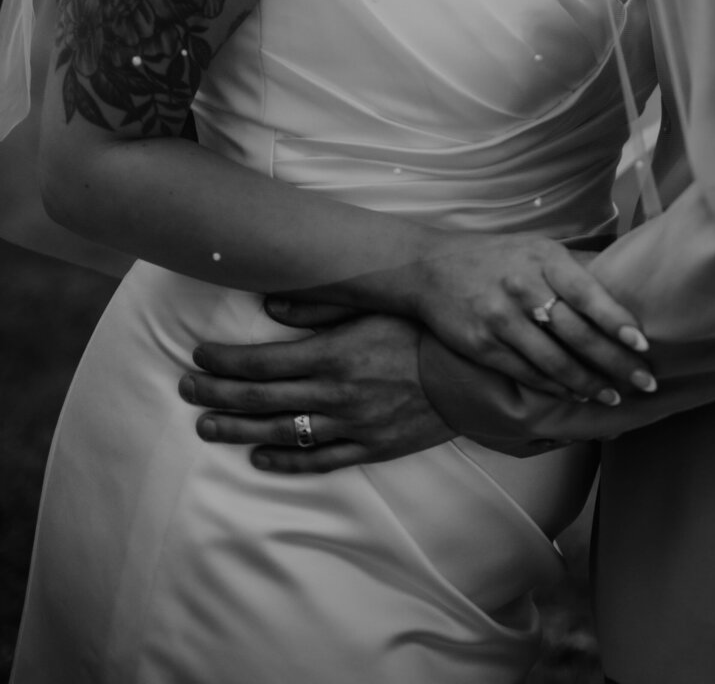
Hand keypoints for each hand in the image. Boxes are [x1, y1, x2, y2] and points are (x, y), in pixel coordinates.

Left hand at [180, 313, 450, 471]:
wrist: (474, 375)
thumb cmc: (425, 330)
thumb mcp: (375, 305)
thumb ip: (321, 306)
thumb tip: (269, 307)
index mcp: (333, 354)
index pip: (262, 363)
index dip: (224, 362)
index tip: (198, 357)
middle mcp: (335, 393)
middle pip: (261, 400)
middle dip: (217, 395)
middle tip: (186, 391)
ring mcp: (351, 425)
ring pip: (280, 433)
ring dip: (238, 430)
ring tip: (206, 426)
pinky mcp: (369, 448)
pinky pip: (317, 461)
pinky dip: (284, 461)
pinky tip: (258, 457)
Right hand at [400, 229, 655, 403]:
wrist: (432, 267)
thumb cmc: (497, 257)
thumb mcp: (537, 248)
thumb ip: (577, 265)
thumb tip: (627, 276)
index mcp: (543, 258)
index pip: (588, 292)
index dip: (618, 320)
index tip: (644, 344)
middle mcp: (523, 286)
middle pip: (577, 333)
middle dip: (615, 362)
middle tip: (645, 382)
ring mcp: (500, 318)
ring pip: (554, 360)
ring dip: (588, 383)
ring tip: (614, 395)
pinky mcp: (482, 345)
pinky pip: (527, 373)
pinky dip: (555, 388)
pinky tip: (576, 394)